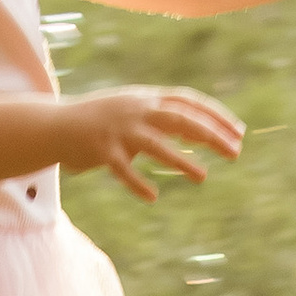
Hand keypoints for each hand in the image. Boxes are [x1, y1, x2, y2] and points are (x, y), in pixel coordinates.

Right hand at [54, 82, 244, 200]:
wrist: (56, 125)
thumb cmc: (103, 122)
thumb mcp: (136, 113)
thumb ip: (167, 121)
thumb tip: (205, 137)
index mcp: (146, 98)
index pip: (189, 101)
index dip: (215, 115)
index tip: (239, 131)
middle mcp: (135, 110)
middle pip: (180, 119)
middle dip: (211, 135)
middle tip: (235, 152)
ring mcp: (118, 130)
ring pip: (155, 145)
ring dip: (181, 162)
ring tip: (203, 177)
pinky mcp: (101, 150)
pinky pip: (123, 170)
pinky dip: (138, 183)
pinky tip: (152, 196)